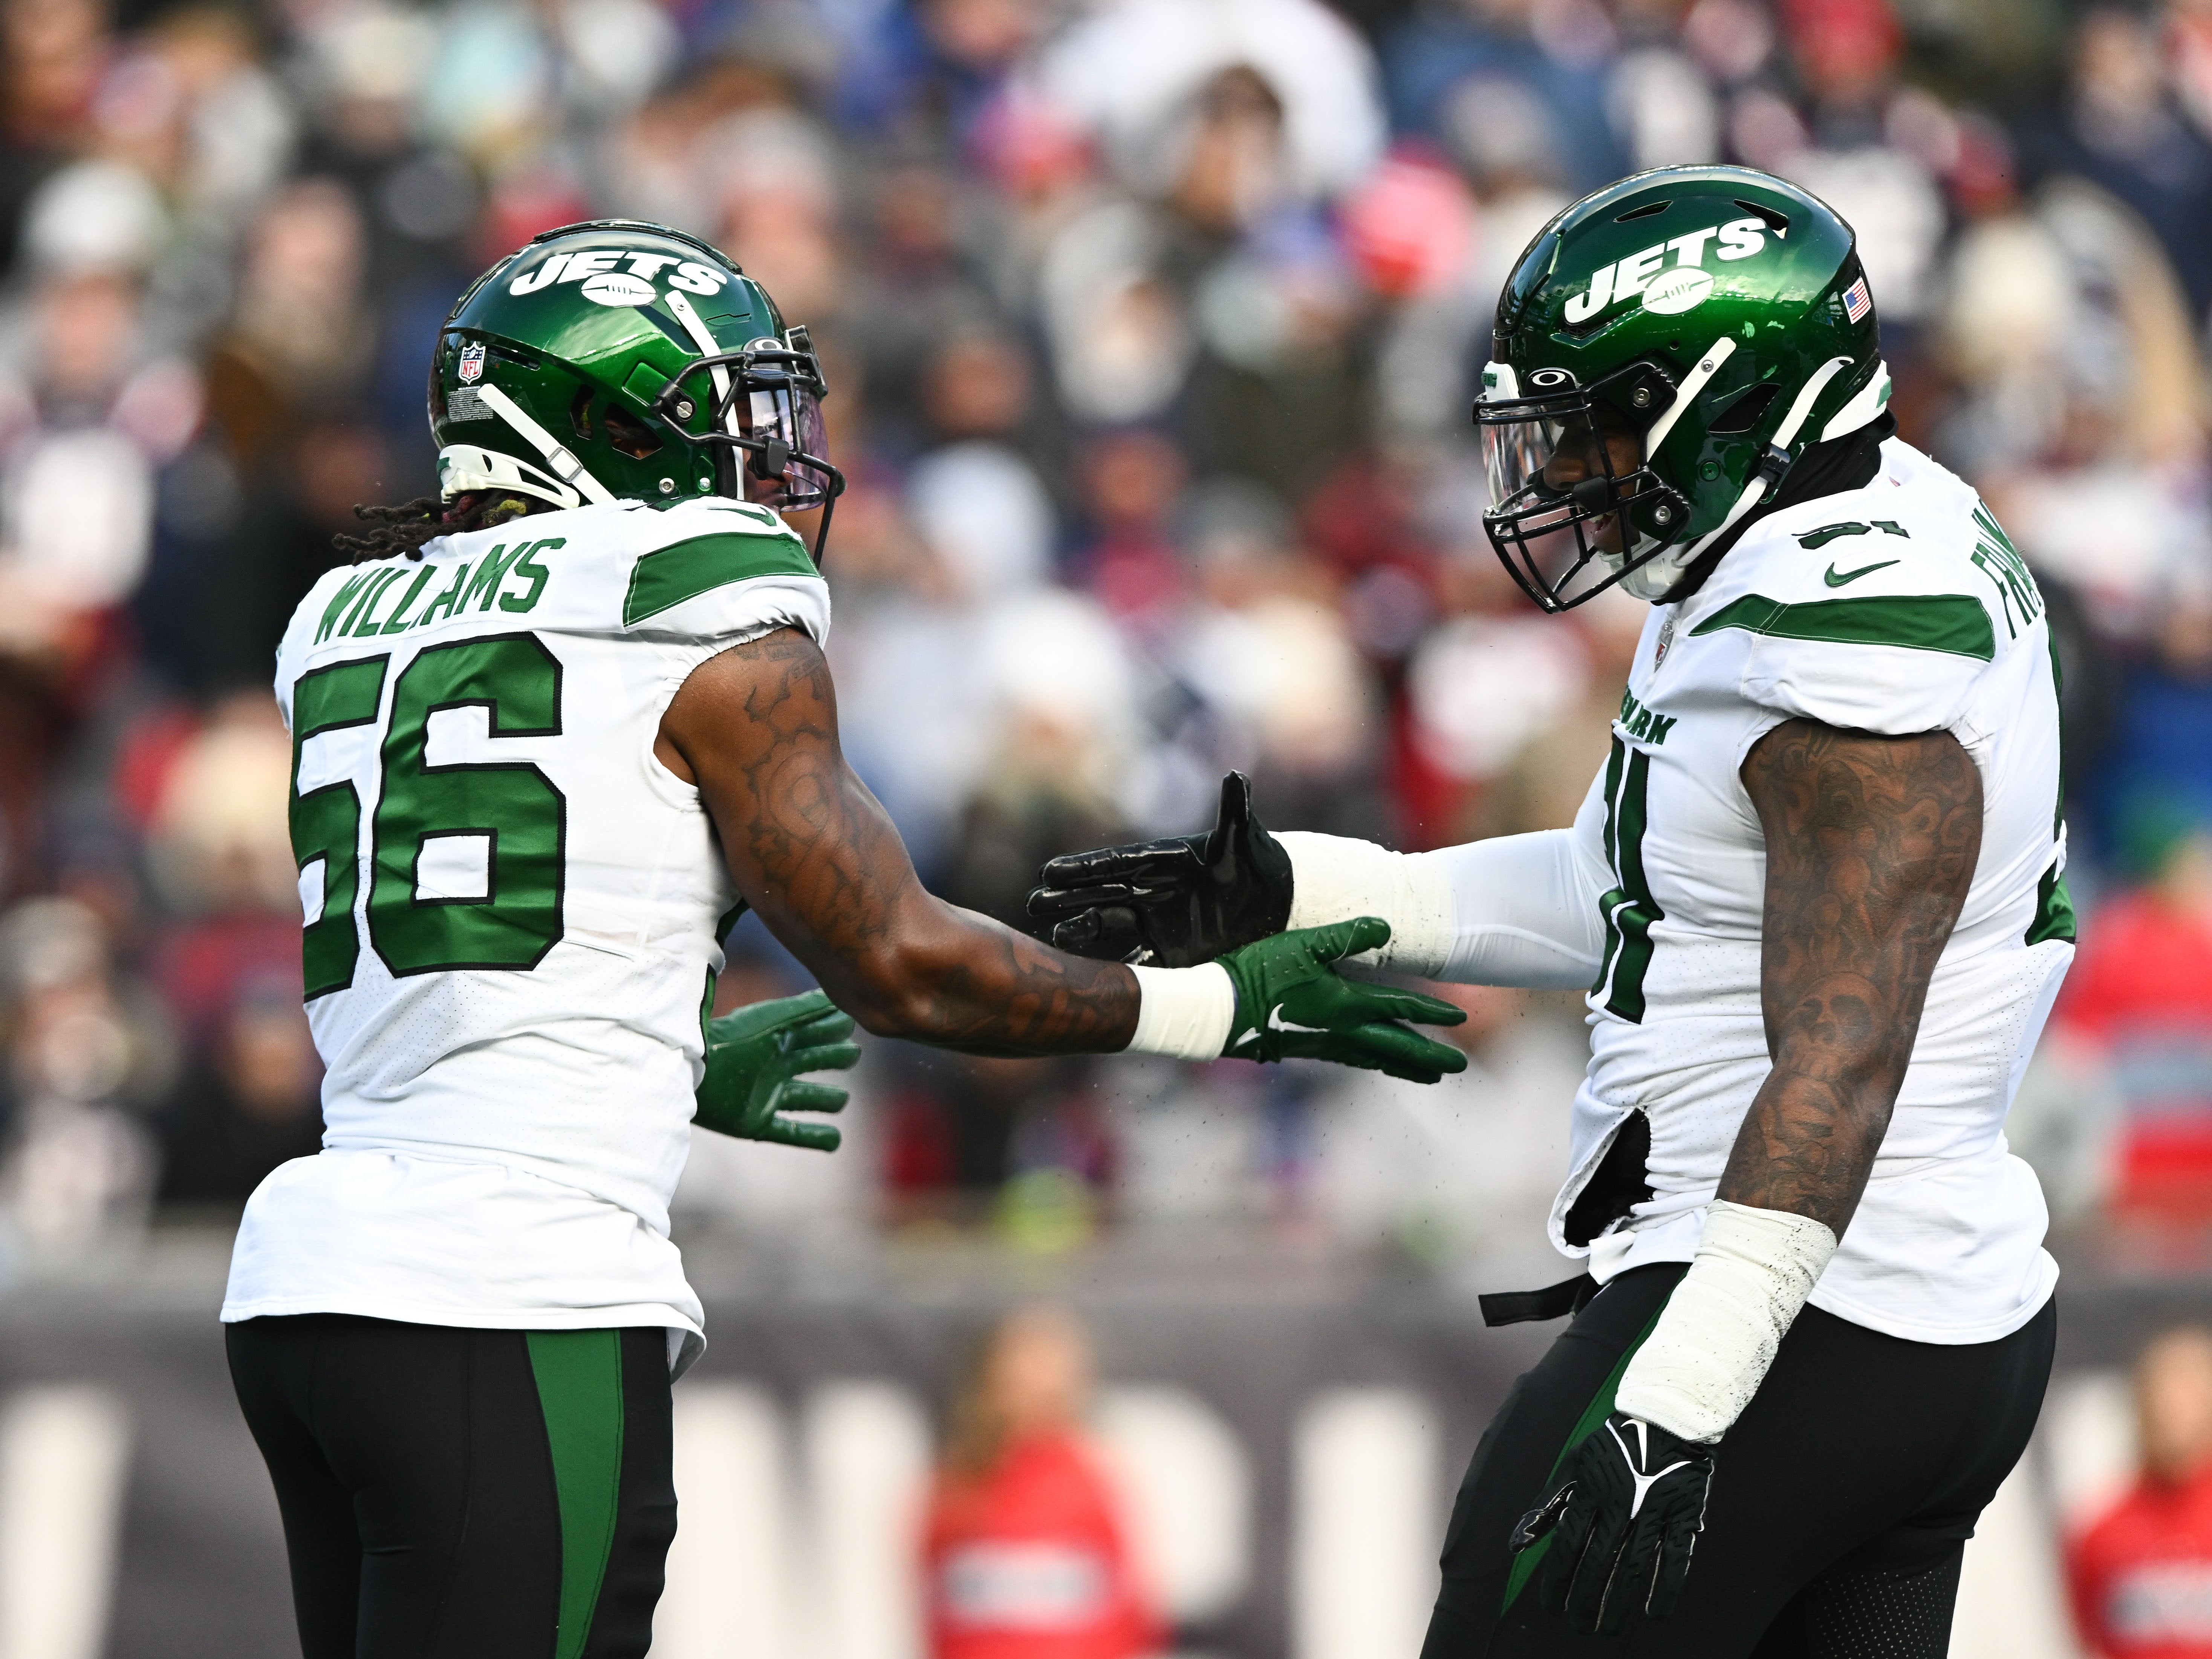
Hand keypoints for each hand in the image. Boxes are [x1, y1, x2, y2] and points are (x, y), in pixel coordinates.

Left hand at [696, 990, 860, 1150]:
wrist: (694, 1072)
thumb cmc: (735, 1041)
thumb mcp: (775, 1020)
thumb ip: (808, 1011)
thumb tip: (841, 1003)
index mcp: (776, 1039)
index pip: (813, 1032)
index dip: (833, 1029)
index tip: (853, 1025)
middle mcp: (773, 1066)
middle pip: (811, 1061)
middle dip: (833, 1057)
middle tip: (853, 1054)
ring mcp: (766, 1096)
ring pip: (804, 1097)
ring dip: (824, 1099)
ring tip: (842, 1099)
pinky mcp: (756, 1124)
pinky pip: (791, 1132)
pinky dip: (814, 1137)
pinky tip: (836, 1141)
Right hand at [1028, 772, 1292, 966]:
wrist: (1275, 901)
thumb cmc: (1256, 863)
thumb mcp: (1246, 839)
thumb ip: (1235, 812)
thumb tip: (1236, 777)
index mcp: (1161, 861)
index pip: (1114, 863)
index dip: (1083, 868)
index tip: (1049, 871)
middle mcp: (1151, 890)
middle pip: (1100, 893)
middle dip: (1067, 899)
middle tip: (1033, 903)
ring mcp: (1156, 921)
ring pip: (1108, 925)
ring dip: (1081, 930)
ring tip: (1055, 937)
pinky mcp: (1170, 950)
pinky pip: (1136, 960)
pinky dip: (1115, 969)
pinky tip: (1090, 979)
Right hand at [1215, 917, 1465, 1082]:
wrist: (1218, 1012)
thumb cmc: (1258, 975)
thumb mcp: (1302, 945)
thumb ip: (1345, 937)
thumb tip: (1386, 926)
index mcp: (1345, 1004)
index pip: (1398, 1008)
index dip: (1431, 1011)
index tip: (1460, 1017)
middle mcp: (1340, 1031)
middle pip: (1395, 1046)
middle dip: (1428, 1055)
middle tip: (1457, 1065)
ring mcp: (1323, 1044)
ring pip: (1375, 1057)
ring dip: (1405, 1064)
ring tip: (1429, 1073)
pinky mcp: (1304, 1049)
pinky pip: (1352, 1058)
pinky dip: (1374, 1061)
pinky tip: (1373, 1060)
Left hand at [1512, 1412, 1714, 1633]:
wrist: (1666, 1419)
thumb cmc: (1612, 1446)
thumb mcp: (1573, 1466)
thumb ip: (1546, 1505)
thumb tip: (1515, 1544)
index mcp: (1590, 1490)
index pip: (1568, 1545)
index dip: (1558, 1581)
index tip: (1552, 1608)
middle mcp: (1619, 1503)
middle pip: (1598, 1563)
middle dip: (1585, 1601)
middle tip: (1579, 1627)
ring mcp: (1653, 1510)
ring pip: (1634, 1567)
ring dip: (1620, 1603)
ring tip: (1609, 1630)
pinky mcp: (1684, 1514)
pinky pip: (1676, 1559)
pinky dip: (1666, 1588)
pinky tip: (1654, 1613)